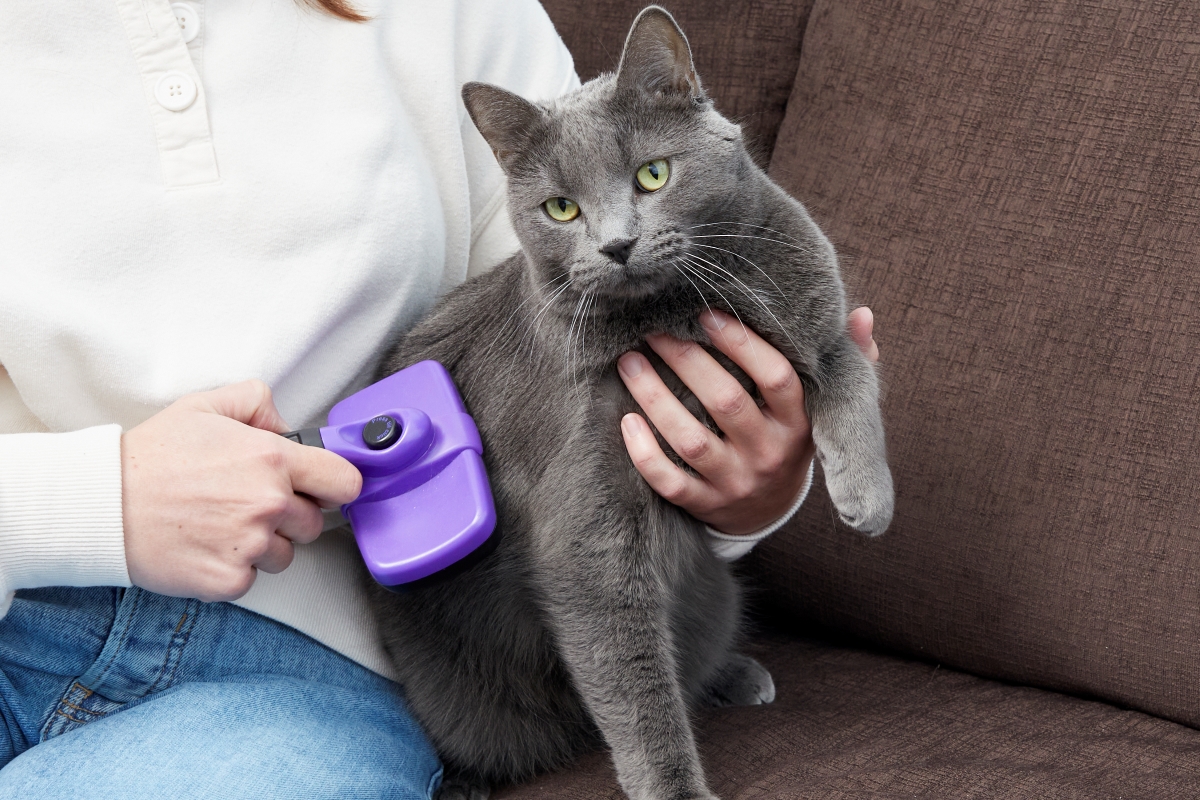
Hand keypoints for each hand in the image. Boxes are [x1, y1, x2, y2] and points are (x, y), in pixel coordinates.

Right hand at [121, 380, 361, 601]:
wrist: (102, 504)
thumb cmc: (151, 457)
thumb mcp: (206, 406)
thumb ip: (257, 403)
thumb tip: (285, 426)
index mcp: (272, 459)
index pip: (344, 482)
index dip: (335, 485)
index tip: (323, 488)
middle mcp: (269, 503)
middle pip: (314, 523)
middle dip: (290, 516)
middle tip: (247, 504)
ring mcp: (250, 545)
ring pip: (285, 554)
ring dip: (263, 545)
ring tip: (220, 524)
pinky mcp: (229, 580)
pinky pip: (253, 578)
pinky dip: (234, 568)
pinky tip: (206, 545)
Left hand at [618, 306, 878, 534]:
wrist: (770, 511)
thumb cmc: (790, 439)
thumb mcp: (825, 407)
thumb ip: (845, 361)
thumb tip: (862, 314)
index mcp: (798, 423)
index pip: (776, 378)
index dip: (742, 344)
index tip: (706, 313)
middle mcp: (768, 454)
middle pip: (726, 403)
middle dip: (686, 360)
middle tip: (653, 329)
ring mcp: (735, 483)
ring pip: (690, 440)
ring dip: (655, 398)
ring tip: (629, 362)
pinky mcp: (705, 505)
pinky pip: (669, 483)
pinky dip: (644, 454)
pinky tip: (626, 421)